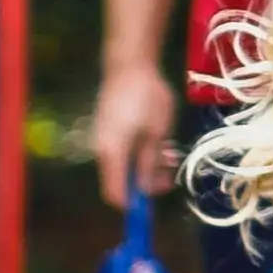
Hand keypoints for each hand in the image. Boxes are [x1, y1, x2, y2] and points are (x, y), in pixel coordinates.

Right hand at [91, 60, 184, 207]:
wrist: (130, 64)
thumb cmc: (146, 96)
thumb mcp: (156, 133)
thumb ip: (149, 162)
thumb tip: (145, 189)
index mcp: (112, 153)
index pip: (116, 193)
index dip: (133, 206)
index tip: (152, 209)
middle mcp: (103, 150)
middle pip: (121, 182)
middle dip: (146, 184)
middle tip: (169, 176)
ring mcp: (104, 140)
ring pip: (124, 167)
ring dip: (147, 168)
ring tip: (169, 156)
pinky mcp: (109, 130)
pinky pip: (122, 152)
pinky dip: (140, 154)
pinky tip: (159, 144)